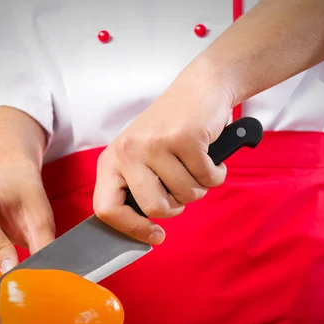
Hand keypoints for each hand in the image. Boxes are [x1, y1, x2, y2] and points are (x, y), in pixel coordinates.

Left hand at [93, 56, 232, 244]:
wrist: (200, 88)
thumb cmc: (172, 129)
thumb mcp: (143, 157)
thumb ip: (138, 189)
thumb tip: (144, 232)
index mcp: (112, 160)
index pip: (106, 209)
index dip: (132, 230)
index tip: (155, 235)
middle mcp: (128, 151)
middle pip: (154, 208)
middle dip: (176, 206)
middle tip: (182, 187)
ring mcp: (155, 143)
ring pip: (186, 195)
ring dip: (200, 186)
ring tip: (196, 163)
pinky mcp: (185, 137)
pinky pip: (208, 178)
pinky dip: (217, 172)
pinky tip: (210, 154)